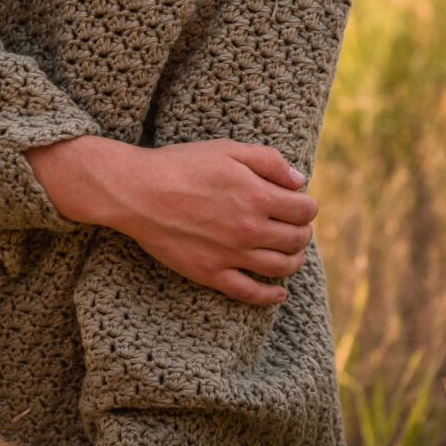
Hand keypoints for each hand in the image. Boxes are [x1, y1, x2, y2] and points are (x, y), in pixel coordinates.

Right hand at [108, 139, 317, 305]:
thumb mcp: (228, 150)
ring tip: (291, 253)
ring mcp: (231, 255)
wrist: (138, 191)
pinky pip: (249, 293)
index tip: (299, 203)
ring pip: (280, 267)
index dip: (307, 205)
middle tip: (295, 225)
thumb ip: (269, 161)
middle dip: (302, 231)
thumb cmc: (182, 164)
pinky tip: (277, 292)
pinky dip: (270, 296)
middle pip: (296, 239)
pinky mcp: (210, 273)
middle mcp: (250, 230)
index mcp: (257, 196)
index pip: (303, 209)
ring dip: (294, 260)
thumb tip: (299, 181)